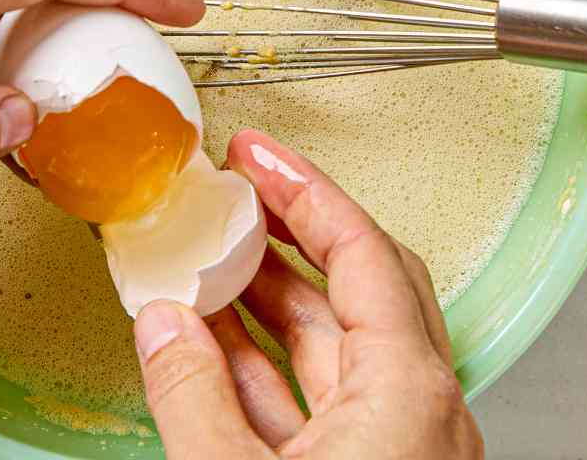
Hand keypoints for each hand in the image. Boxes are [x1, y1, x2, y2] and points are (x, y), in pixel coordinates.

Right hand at [133, 133, 481, 458]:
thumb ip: (193, 395)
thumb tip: (162, 326)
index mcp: (409, 394)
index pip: (361, 249)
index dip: (301, 190)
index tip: (255, 156)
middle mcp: (424, 415)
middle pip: (361, 285)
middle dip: (291, 233)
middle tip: (239, 194)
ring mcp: (405, 452)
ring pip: (339, 351)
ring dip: (269, 304)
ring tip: (209, 266)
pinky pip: (327, 406)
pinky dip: (269, 371)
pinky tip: (212, 351)